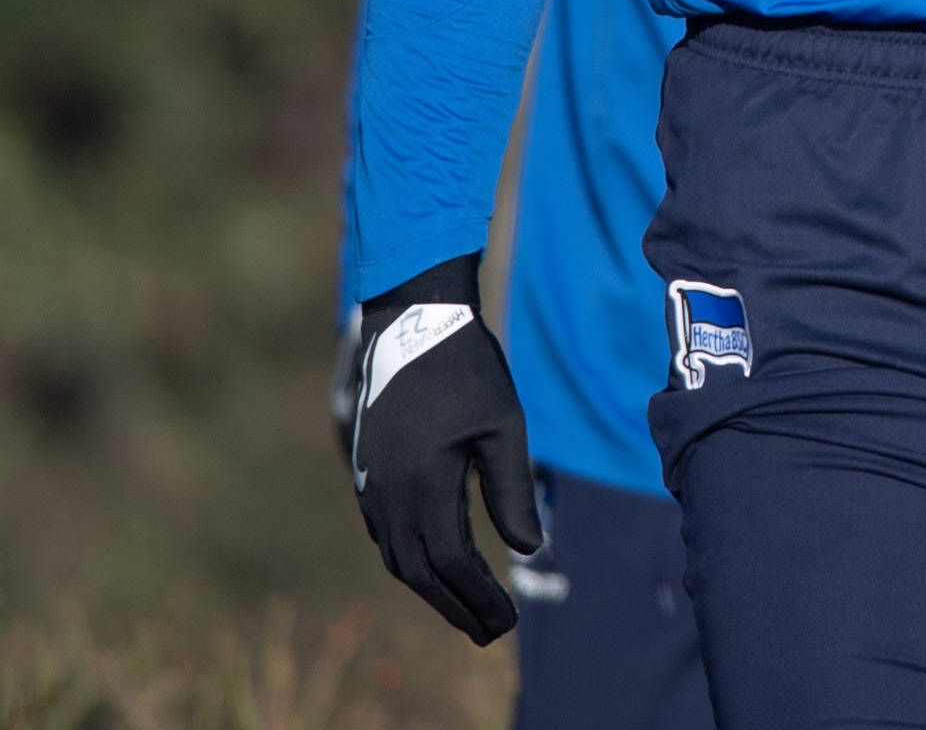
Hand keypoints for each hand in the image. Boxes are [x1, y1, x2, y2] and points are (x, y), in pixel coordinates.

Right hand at [343, 254, 541, 644]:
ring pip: (397, 556)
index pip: (449, 564)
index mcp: (422, 486)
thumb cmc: (467, 368)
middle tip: (492, 632)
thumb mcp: (504, 425)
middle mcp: (387, 495)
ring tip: (468, 609)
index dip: (477, 597)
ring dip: (432, 587)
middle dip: (456, 606)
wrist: (411, 321)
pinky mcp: (368, 472)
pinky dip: (413, 560)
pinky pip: (386, 533)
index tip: (508, 622)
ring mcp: (371, 485)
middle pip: (418, 572)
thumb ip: (512, 490)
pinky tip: (438, 565)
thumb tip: (530, 548)